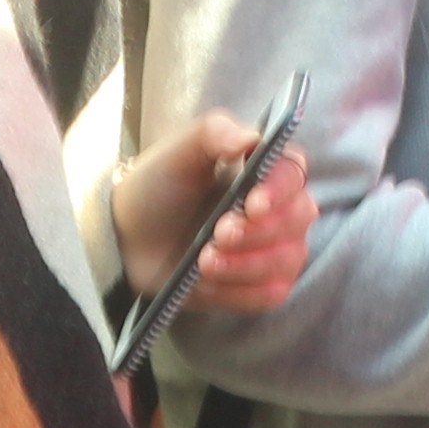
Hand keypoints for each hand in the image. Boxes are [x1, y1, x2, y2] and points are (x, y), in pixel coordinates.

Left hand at [115, 113, 314, 316]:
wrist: (131, 236)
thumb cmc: (159, 188)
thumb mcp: (178, 153)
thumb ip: (213, 133)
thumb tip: (249, 137)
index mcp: (267, 168)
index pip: (294, 172)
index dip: (279, 190)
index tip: (253, 203)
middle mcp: (282, 208)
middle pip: (297, 218)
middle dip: (257, 231)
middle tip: (218, 233)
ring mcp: (278, 248)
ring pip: (285, 260)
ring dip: (244, 264)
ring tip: (203, 259)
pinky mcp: (263, 285)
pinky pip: (269, 293)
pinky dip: (238, 290)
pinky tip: (208, 281)